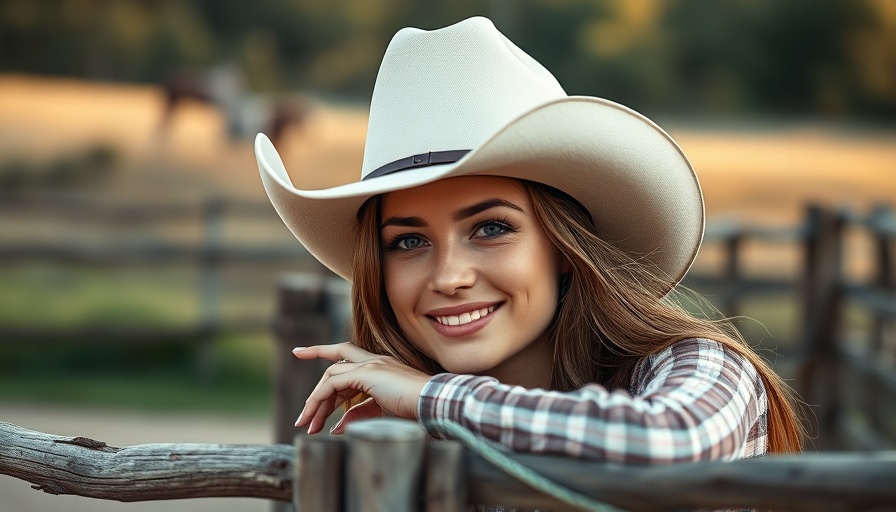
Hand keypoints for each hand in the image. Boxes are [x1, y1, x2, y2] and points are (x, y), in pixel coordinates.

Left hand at [292, 342, 429, 434]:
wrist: (435, 402)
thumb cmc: (417, 409)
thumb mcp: (384, 411)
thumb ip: (360, 414)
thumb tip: (337, 426)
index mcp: (381, 366)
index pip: (346, 356)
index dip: (321, 352)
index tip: (298, 351)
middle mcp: (374, 360)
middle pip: (334, 366)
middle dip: (316, 391)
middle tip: (303, 418)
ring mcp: (371, 364)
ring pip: (331, 376)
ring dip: (316, 401)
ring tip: (308, 425)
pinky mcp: (368, 373)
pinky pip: (334, 383)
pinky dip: (322, 400)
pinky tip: (319, 420)